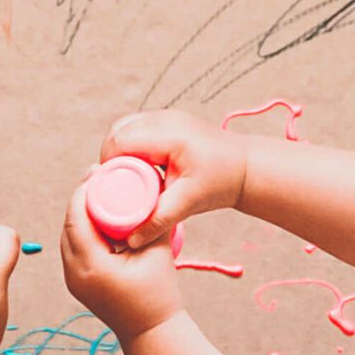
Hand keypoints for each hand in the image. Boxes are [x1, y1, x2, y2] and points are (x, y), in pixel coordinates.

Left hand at [60, 183, 183, 340]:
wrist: (151, 333)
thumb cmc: (159, 294)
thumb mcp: (158, 252)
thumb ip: (152, 220)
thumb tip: (154, 188)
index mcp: (91, 265)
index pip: (76, 218)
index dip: (83, 190)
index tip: (95, 171)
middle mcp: (75, 273)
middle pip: (68, 225)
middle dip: (80, 198)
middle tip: (96, 177)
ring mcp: (72, 280)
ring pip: (67, 237)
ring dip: (79, 214)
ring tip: (97, 193)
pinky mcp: (77, 284)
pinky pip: (72, 249)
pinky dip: (81, 231)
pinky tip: (96, 217)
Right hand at [100, 110, 246, 247]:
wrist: (245, 168)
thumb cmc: (220, 183)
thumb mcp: (188, 203)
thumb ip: (158, 220)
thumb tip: (130, 240)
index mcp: (170, 136)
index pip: (121, 141)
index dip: (108, 164)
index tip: (108, 187)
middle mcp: (166, 119)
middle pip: (118, 130)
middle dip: (109, 157)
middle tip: (113, 184)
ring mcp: (168, 115)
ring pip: (125, 125)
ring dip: (118, 148)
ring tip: (123, 176)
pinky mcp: (169, 119)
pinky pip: (136, 125)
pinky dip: (129, 142)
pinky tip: (135, 164)